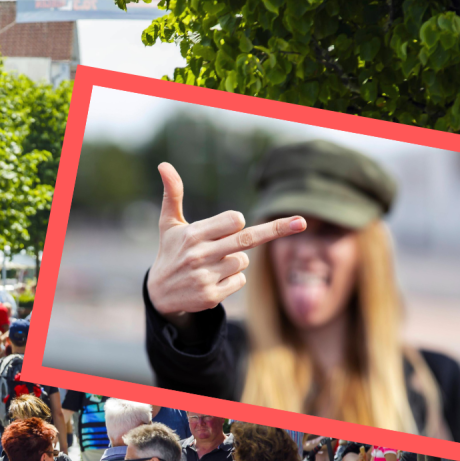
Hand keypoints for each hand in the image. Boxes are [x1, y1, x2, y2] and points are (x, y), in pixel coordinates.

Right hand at [145, 162, 305, 320]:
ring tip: (213, 265)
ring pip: (243, 261)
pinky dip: (232, 280)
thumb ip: (172, 194)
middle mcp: (200, 255)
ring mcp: (206, 277)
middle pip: (247, 239)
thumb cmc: (170, 252)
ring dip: (236, 261)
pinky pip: (239, 281)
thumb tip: (164, 164)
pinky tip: (213, 281)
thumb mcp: (168, 224)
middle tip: (300, 222)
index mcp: (193, 234)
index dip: (236, 222)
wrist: (158, 295)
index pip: (234, 221)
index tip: (232, 225)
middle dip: (277, 228)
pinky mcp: (211, 296)